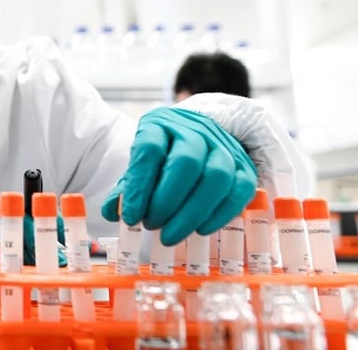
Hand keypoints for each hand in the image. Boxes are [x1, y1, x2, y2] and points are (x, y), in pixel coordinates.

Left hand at [100, 107, 257, 245]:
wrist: (194, 136)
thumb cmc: (160, 157)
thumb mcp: (138, 165)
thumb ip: (125, 188)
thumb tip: (113, 212)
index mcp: (160, 124)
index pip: (150, 150)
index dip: (139, 187)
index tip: (130, 217)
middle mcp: (195, 130)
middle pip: (187, 163)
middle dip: (167, 202)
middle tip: (152, 226)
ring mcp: (224, 145)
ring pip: (216, 177)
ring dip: (192, 213)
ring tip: (171, 234)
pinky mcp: (244, 165)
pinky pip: (240, 190)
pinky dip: (220, 215)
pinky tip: (200, 230)